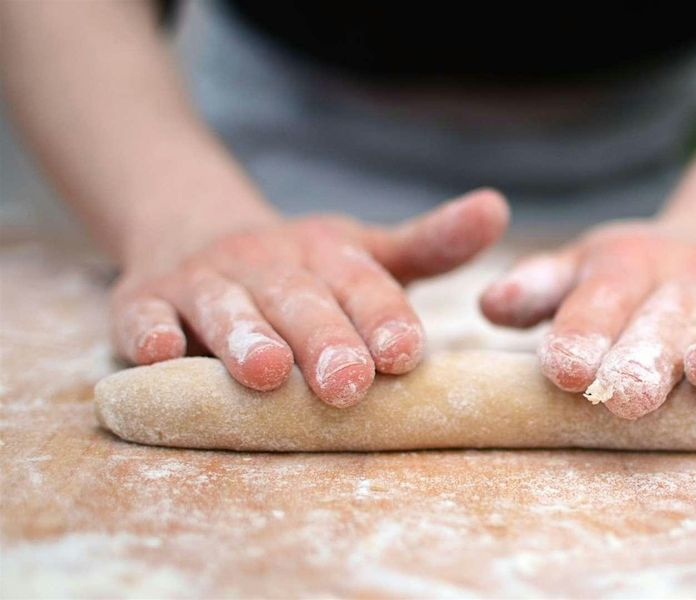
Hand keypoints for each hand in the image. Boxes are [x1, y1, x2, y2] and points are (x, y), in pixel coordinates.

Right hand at [110, 189, 508, 406]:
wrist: (191, 233)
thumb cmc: (303, 270)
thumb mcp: (365, 253)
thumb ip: (431, 243)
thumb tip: (498, 208)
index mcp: (328, 257)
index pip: (363, 287)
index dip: (384, 320)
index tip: (407, 354)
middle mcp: (270, 265)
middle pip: (300, 304)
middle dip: (325, 343)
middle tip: (348, 384)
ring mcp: (205, 282)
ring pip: (226, 310)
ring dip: (245, 340)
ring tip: (267, 374)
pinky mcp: (145, 300)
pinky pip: (143, 315)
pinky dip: (150, 334)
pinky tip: (161, 353)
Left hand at [479, 221, 695, 418]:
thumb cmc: (645, 277)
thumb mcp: (590, 269)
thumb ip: (543, 289)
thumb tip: (489, 304)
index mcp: (630, 267)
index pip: (602, 298)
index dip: (584, 332)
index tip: (565, 369)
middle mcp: (692, 278)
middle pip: (667, 318)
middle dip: (647, 357)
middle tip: (625, 397)